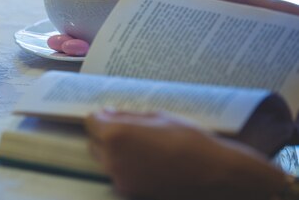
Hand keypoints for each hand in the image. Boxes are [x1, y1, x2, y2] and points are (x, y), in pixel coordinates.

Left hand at [85, 110, 286, 199]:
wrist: (214, 173)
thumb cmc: (188, 139)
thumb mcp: (156, 117)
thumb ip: (126, 116)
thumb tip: (107, 113)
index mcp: (116, 135)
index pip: (91, 122)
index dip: (101, 116)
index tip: (111, 114)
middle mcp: (112, 159)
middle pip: (94, 142)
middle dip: (105, 134)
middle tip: (128, 130)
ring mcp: (120, 179)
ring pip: (105, 160)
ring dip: (114, 152)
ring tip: (142, 147)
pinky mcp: (130, 192)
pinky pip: (119, 175)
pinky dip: (126, 168)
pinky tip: (148, 162)